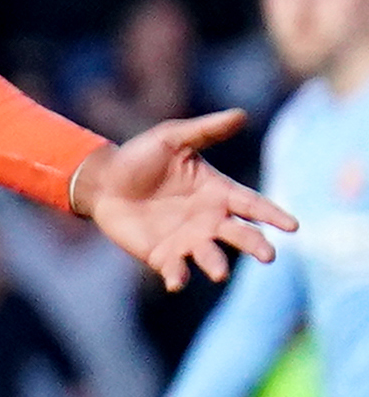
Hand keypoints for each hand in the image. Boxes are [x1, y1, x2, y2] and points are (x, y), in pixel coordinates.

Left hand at [74, 110, 294, 286]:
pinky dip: (177, 276)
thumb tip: (241, 114)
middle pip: (240, 235)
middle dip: (255, 245)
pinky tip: (176, 282)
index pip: (253, 205)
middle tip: (269, 256)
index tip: (293, 226)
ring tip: (220, 272)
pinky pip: (174, 269)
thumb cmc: (140, 157)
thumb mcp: (172, 138)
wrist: (102, 180)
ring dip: (216, 264)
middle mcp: (209, 219)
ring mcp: (187, 239)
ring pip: (210, 256)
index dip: (273, 215)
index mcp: (218, 192)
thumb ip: (205, 131)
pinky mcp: (161, 254)